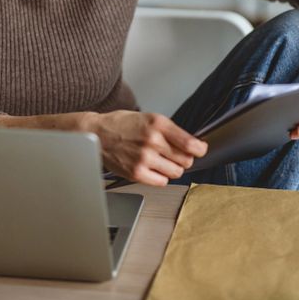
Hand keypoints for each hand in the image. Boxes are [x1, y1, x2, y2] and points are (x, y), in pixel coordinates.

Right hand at [90, 110, 207, 186]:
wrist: (97, 133)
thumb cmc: (122, 124)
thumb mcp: (148, 117)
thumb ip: (169, 130)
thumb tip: (191, 144)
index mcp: (158, 123)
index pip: (190, 143)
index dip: (200, 149)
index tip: (200, 149)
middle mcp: (153, 141)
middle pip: (186, 160)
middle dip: (184, 158)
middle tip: (175, 154)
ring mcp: (144, 158)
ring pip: (176, 172)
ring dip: (172, 168)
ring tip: (161, 161)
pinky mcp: (136, 173)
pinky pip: (162, 182)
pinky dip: (160, 177)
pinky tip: (152, 168)